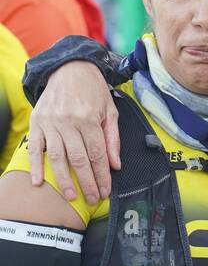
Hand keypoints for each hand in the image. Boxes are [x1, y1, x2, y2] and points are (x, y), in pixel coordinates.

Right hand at [28, 61, 119, 205]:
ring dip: (64, 179)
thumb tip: (115, 165)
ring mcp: (50, 122)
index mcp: (89, 119)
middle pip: (78, 159)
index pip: (97, 154)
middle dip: (87, 182)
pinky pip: (34, 147)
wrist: (69, 67)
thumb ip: (112, 138)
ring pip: (57, 157)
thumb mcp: (110, 110)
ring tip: (70, 196)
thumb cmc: (92, 89)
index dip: (102, 175)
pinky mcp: (37, 122)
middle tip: (92, 198)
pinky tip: (38, 182)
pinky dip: (35, 166)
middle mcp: (68, 121)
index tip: (105, 190)